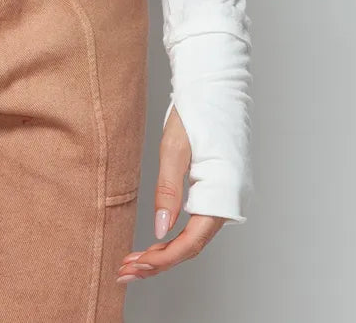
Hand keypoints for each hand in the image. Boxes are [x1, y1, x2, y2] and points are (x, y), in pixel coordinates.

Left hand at [117, 104, 228, 284]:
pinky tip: (156, 241)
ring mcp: (226, 197)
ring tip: (134, 261)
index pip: (192, 241)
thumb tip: (160, 231)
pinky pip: (198, 222)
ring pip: (195, 236)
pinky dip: (175, 235)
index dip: (163, 258)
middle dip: (159, 262)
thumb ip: (168, 191)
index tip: (136, 266)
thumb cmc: (197, 110)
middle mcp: (230, 201)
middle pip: (193, 245)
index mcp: (224, 192)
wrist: (216, 84)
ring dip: (165, 251)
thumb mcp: (175, 148)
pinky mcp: (219, 191)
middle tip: (125, 271)